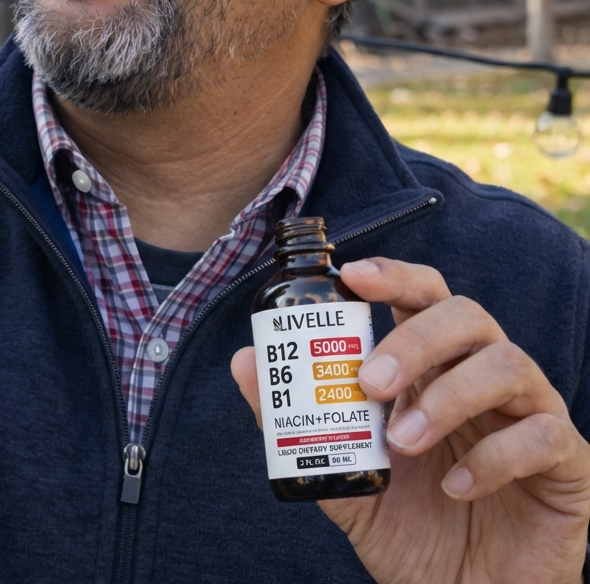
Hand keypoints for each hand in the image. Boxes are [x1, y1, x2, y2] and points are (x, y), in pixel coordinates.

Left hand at [231, 258, 589, 583]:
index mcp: (434, 366)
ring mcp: (530, 413)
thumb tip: (243, 361)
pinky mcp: (567, 464)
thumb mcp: (343, 472)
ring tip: (404, 443)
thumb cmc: (408, 527)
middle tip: (369, 382)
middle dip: (413, 339)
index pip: (423, 296)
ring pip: (508, 363)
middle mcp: (483, 376)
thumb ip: (297, 421)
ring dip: (448, 397)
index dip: (394, 275)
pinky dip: (497, 455)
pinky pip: (547, 433)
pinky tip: (456, 488)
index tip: (352, 274)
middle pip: (466, 315)